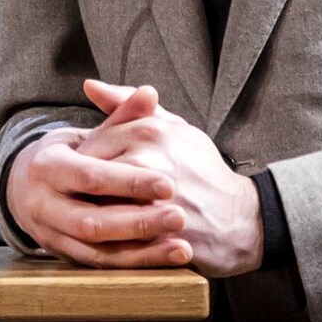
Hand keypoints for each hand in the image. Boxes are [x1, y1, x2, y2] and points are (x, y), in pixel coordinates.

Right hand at [5, 83, 191, 267]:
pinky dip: (134, 265)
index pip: (90, 176)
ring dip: (141, 252)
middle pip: (92, 220)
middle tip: (179, 216)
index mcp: (47, 166)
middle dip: (137, 221)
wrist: (28, 188)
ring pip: (96, 251)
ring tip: (181, 247)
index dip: (129, 182)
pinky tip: (166, 260)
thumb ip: (122, 116)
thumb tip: (150, 93)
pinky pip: (101, 267)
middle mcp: (43, 204)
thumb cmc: (71, 156)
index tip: (169, 183)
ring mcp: (51, 234)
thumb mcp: (90, 134)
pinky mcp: (63, 256)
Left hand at [74, 79, 262, 276]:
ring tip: (96, 216)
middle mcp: (149, 159)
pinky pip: (115, 234)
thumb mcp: (172, 127)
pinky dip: (106, 236)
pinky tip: (110, 235)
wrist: (240, 218)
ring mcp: (152, 197)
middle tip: (85, 198)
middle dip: (83, 189)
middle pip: (90, 176)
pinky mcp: (156, 231)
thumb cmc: (202, 170)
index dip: (80, 163)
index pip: (91, 144)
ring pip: (98, 204)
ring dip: (92, 212)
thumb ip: (128, 106)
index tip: (84, 174)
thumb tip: (90, 86)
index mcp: (149, 130)